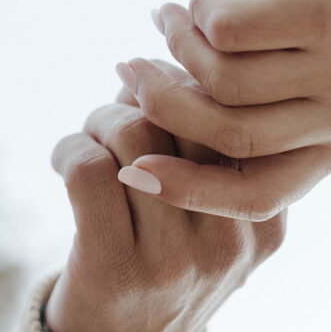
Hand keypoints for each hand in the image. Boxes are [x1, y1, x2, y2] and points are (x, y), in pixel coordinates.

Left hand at [45, 101, 284, 331]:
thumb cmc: (165, 262)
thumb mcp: (216, 220)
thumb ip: (212, 155)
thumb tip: (167, 64)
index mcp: (264, 217)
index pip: (231, 115)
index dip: (186, 85)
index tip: (158, 80)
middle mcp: (227, 239)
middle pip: (183, 115)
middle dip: (141, 92)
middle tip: (120, 100)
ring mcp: (172, 259)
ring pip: (132, 133)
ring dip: (99, 117)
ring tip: (92, 134)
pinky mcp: (114, 267)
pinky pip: (88, 168)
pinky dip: (69, 147)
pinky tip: (66, 160)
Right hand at [117, 0, 330, 219]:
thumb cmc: (306, 4)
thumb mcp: (280, 69)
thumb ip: (234, 106)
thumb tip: (139, 118)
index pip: (259, 195)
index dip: (189, 189)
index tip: (130, 171)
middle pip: (231, 136)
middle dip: (164, 103)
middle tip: (129, 68)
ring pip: (224, 79)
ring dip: (180, 43)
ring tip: (170, 15)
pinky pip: (230, 31)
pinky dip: (202, 9)